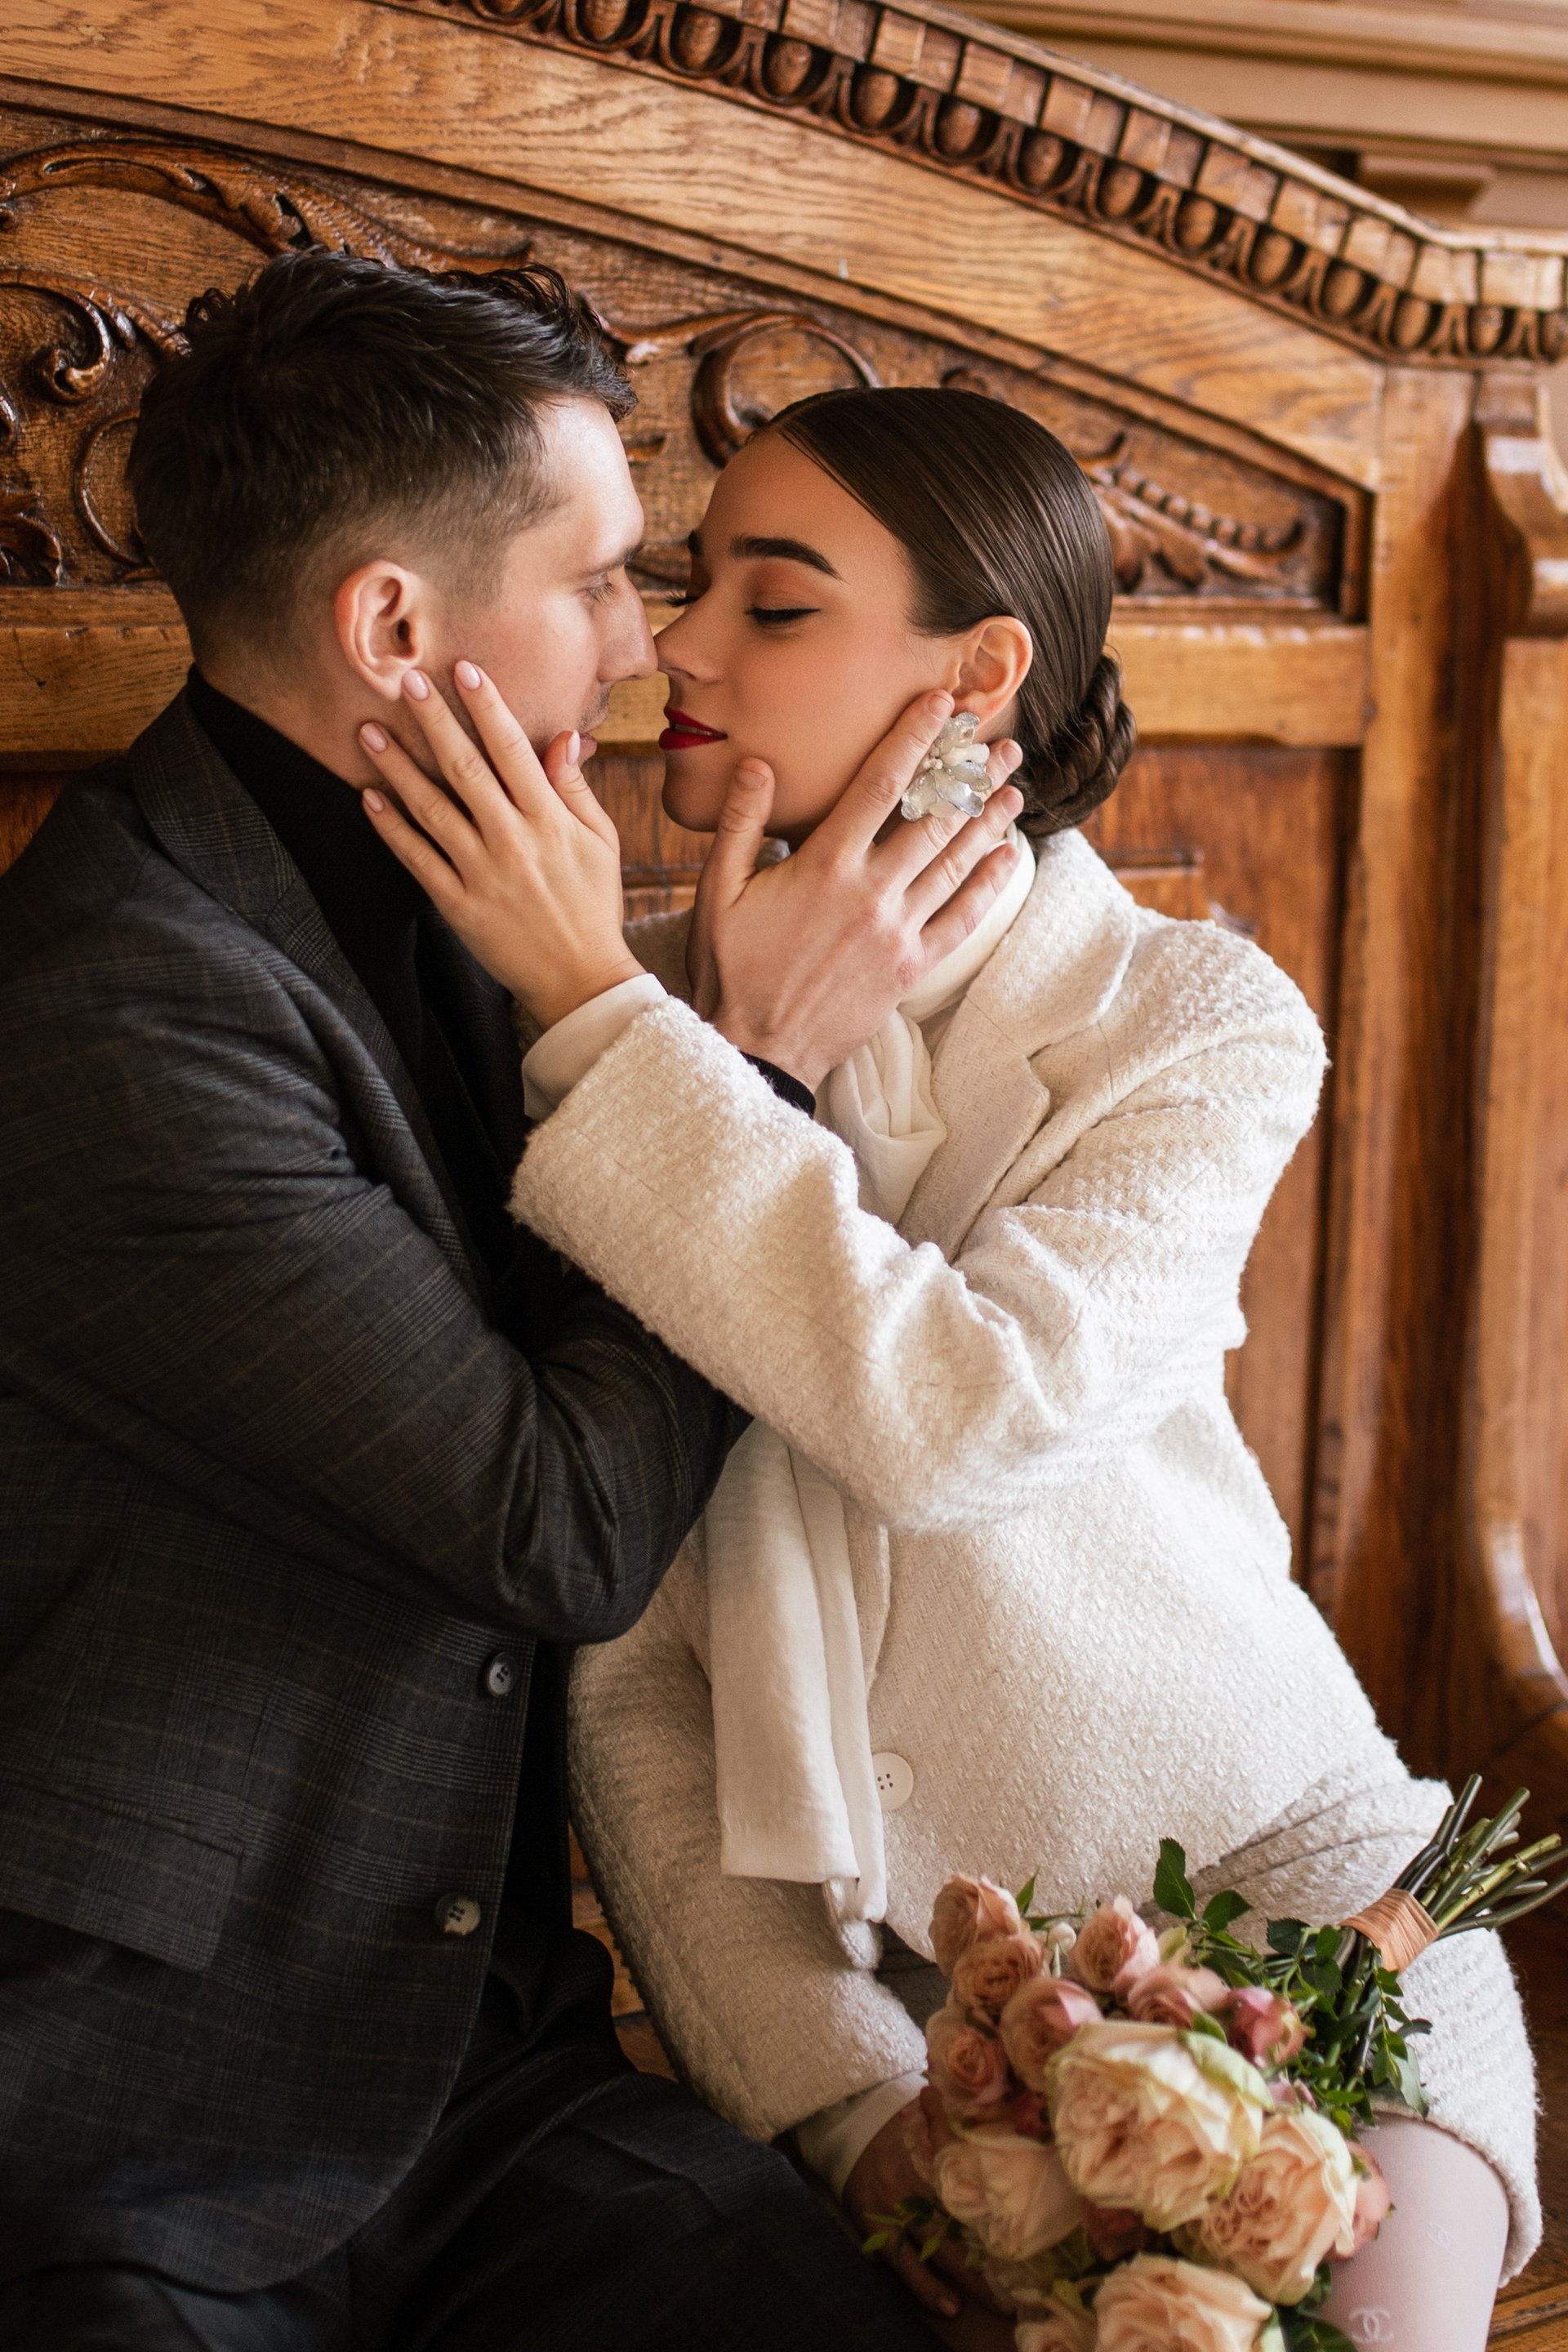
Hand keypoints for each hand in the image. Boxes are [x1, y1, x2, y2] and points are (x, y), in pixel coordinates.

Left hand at [358, 664, 642, 1030]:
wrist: (582, 980)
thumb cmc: (594, 906)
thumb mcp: (601, 842)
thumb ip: (575, 789)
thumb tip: (562, 736)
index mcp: (551, 820)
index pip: (514, 750)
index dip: (488, 707)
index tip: (464, 670)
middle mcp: (514, 841)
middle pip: (466, 768)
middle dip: (434, 721)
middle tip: (405, 681)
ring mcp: (483, 873)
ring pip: (432, 808)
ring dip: (398, 767)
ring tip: (368, 730)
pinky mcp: (459, 905)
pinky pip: (418, 859)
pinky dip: (391, 828)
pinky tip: (370, 797)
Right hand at [687, 693, 1024, 1089]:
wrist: (757, 1047)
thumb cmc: (732, 969)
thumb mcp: (718, 893)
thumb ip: (740, 825)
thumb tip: (759, 765)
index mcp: (824, 865)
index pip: (880, 785)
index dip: (914, 739)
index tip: (941, 706)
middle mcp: (870, 892)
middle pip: (934, 817)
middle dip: (970, 774)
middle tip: (1001, 741)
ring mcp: (896, 930)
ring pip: (955, 862)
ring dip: (989, 820)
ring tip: (1014, 787)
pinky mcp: (910, 967)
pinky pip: (961, 919)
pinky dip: (988, 885)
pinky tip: (1007, 857)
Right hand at [843, 2104, 1014, 2339]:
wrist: (849, 2134)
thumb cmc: (895, 2130)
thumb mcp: (926, 2122)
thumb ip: (950, 2127)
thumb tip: (987, 2120)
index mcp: (936, 2158)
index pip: (975, 2185)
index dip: (1002, 2209)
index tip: (1031, 2231)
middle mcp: (921, 2185)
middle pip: (964, 2223)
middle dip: (994, 2253)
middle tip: (1026, 2279)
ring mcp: (900, 2210)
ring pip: (940, 2249)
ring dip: (970, 2277)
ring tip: (999, 2303)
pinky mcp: (880, 2229)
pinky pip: (906, 2263)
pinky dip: (927, 2286)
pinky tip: (949, 2306)